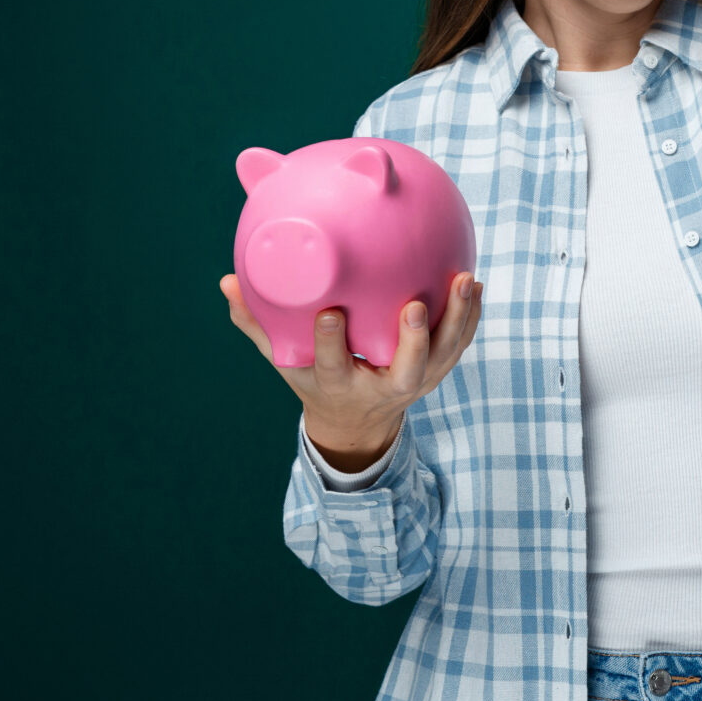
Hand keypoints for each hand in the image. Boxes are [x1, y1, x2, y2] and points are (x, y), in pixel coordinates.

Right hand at [220, 271, 482, 456]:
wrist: (355, 420)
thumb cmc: (314, 377)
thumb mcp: (284, 359)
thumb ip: (256, 323)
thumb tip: (227, 281)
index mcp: (338, 384)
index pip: (334, 365)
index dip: (332, 343)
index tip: (329, 313)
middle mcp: (381, 387)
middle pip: (404, 371)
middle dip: (411, 341)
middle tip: (413, 304)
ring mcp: (414, 382)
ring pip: (442, 356)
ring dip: (456, 320)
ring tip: (465, 280)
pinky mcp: (435, 372)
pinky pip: (457, 345)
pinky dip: (469, 318)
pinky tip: (474, 284)